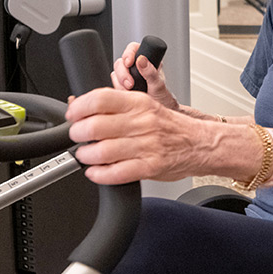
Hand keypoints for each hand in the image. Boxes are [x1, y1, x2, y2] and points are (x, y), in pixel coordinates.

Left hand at [66, 88, 191, 183]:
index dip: (79, 108)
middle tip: (77, 137)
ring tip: (86, 155)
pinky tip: (96, 171)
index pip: (100, 99)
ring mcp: (147, 145)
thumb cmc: (169, 127)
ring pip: (102, 151)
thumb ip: (115, 104)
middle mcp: (142, 122)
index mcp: (139, 103)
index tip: (73, 115)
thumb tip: (79, 102)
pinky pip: (116, 173)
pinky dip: (99, 174)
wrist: (200, 144)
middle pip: (96, 126)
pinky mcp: (150, 166)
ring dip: (86, 155)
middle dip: (78, 134)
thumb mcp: (145, 106)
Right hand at [113, 41, 179, 109]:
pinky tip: (128, 94)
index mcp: (148, 61)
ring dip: (120, 83)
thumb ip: (151, 72)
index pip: (134, 48)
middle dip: (123, 74)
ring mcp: (128, 76)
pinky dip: (118, 90)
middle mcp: (137, 66)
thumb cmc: (163, 99)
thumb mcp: (159, 85)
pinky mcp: (122, 85)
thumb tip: (142, 59)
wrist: (158, 114)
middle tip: (130, 84)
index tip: (129, 63)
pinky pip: (113, 84)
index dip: (129, 53)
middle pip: (121, 62)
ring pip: (116, 73)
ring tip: (131, 91)